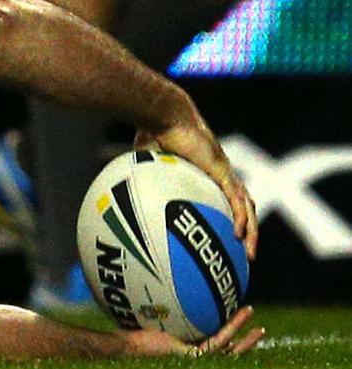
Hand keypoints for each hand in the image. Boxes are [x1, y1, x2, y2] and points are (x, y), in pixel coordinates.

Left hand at [124, 306, 264, 356]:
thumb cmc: (138, 330)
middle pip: (229, 349)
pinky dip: (231, 330)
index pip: (218, 344)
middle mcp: (196, 353)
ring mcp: (196, 356)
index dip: (233, 335)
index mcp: (192, 346)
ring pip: (228, 345)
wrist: (129, 345)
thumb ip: (170, 302)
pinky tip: (238, 319)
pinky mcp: (193, 355)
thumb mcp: (159, 314)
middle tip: (261, 328)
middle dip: (246, 341)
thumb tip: (170, 275)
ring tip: (251, 311)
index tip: (242, 321)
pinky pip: (218, 343)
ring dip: (241, 328)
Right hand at [134, 122, 257, 260]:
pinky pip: (236, 199)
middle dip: (246, 230)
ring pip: (245, 205)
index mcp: (204, 172)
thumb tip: (118, 198)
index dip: (228, 216)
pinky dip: (240, 218)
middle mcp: (218, 172)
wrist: (163, 114)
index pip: (223, 197)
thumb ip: (140, 180)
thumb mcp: (143, 163)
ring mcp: (222, 171)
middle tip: (245, 253)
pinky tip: (239, 236)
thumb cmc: (151, 132)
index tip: (226, 236)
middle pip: (241, 205)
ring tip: (249, 254)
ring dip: (251, 230)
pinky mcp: (221, 169)